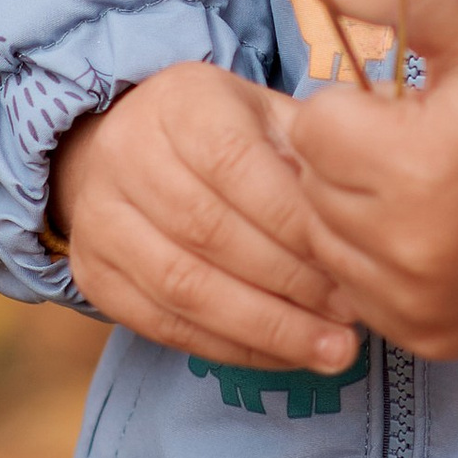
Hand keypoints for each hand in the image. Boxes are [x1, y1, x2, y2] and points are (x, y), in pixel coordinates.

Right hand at [51, 62, 359, 374]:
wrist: (129, 148)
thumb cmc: (226, 135)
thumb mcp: (268, 118)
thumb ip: (312, 154)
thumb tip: (364, 214)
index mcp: (179, 102)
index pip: (234, 163)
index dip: (292, 220)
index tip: (350, 259)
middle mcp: (125, 153)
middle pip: (207, 231)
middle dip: (289, 282)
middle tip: (351, 316)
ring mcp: (98, 217)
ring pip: (183, 286)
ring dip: (266, 327)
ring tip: (331, 350)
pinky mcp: (94, 274)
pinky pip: (164, 324)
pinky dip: (232, 347)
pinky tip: (286, 355)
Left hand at [282, 0, 457, 360]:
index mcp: (417, 166)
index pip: (313, 126)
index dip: (349, 110)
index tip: (398, 113)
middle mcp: (409, 247)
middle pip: (310, 186)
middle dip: (346, 161)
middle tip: (405, 151)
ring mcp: (414, 302)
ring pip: (322, 241)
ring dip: (350, 213)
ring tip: (410, 191)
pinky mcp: (421, 336)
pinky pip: (354, 291)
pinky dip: (373, 263)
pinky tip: (418, 236)